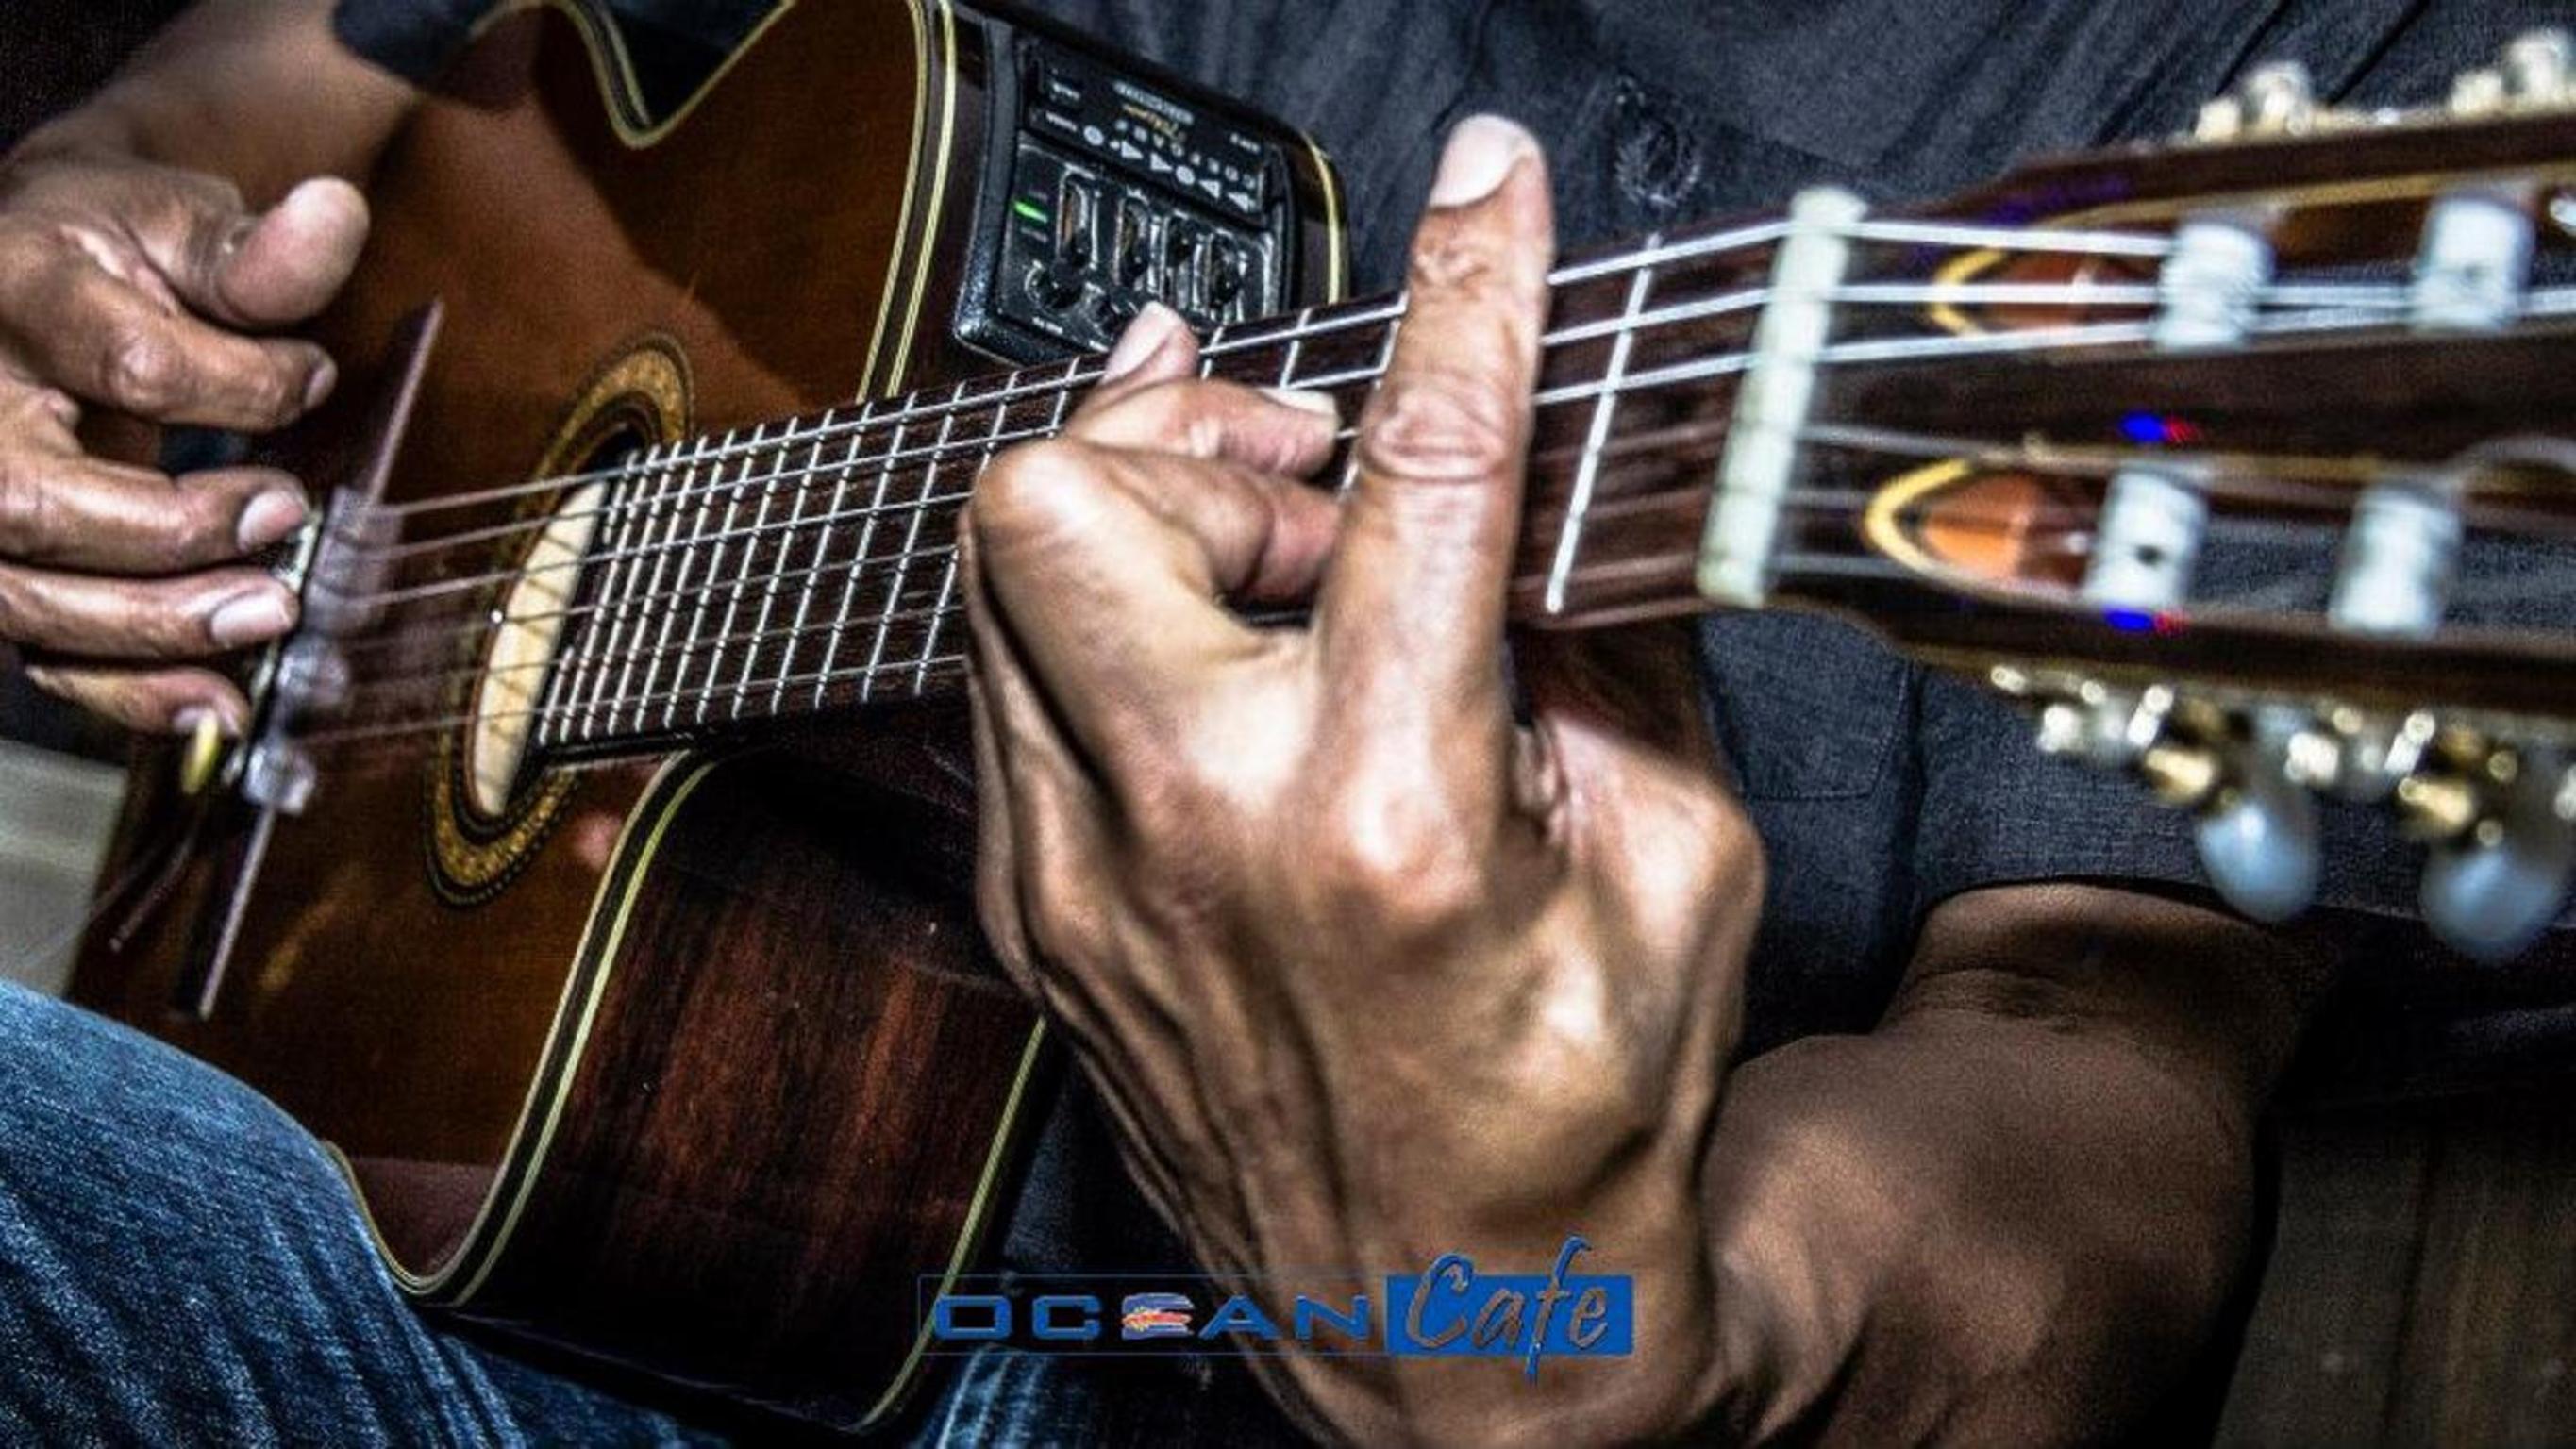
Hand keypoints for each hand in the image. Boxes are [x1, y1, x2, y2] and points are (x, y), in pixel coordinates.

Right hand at [0, 147, 367, 731]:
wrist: (32, 276)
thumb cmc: (115, 252)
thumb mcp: (185, 223)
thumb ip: (260, 252)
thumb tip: (338, 216)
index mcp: (21, 294)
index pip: (132, 363)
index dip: (243, 386)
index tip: (313, 378)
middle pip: (35, 501)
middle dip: (173, 536)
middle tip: (289, 524)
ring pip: (28, 594)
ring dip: (158, 627)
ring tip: (271, 616)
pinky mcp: (0, 564)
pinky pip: (41, 651)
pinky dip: (129, 692)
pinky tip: (214, 705)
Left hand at [965, 117, 1762, 1441]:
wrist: (1453, 1330)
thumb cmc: (1580, 1118)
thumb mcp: (1680, 867)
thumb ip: (1611, 646)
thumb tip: (1557, 474)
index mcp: (1385, 818)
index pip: (1416, 474)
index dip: (1466, 290)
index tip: (1490, 187)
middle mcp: (1191, 834)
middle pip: (1068, 491)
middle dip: (1205, 438)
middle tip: (1327, 495)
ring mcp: (1078, 877)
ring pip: (1004, 570)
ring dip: (1149, 516)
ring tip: (1280, 558)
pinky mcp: (1034, 911)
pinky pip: (1012, 681)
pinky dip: (1106, 622)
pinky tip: (1210, 650)